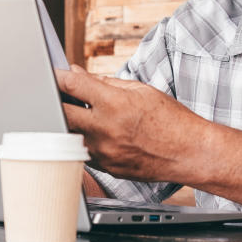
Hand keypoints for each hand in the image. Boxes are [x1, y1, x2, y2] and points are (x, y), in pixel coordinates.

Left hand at [56, 65, 209, 182]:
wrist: (190, 152)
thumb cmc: (171, 120)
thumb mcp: (140, 91)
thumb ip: (105, 82)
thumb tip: (78, 73)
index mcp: (114, 104)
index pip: (73, 85)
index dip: (57, 76)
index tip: (51, 73)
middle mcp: (105, 129)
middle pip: (61, 112)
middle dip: (54, 100)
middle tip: (52, 94)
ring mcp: (103, 152)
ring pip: (67, 135)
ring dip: (65, 123)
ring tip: (71, 113)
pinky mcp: (106, 168)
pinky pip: (82, 151)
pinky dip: (80, 139)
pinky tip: (88, 131)